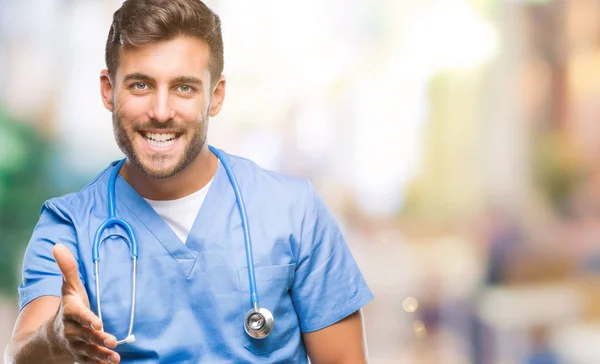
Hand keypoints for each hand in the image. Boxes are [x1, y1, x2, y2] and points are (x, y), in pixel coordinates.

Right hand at [50, 244, 120, 363]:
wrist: (51, 338)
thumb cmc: (67, 307)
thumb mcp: (68, 288)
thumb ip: (67, 269)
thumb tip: (58, 246)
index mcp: (70, 312)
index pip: (78, 315)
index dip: (87, 318)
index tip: (98, 321)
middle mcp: (71, 330)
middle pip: (85, 335)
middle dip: (97, 338)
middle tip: (112, 340)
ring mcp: (76, 345)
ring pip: (89, 351)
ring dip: (101, 354)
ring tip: (115, 357)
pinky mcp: (82, 356)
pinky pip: (90, 361)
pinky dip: (100, 363)